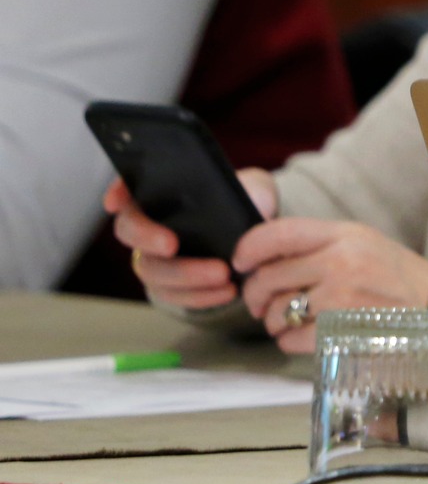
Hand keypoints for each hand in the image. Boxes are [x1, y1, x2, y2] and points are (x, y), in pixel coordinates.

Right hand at [107, 167, 278, 312]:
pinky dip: (200, 297)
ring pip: (152, 271)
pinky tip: (228, 292)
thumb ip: (254, 189)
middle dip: (147, 238)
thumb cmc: (247, 203)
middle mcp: (149, 225)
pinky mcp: (168, 286)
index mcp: (165, 193)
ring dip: (184, 275)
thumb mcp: (255, 188)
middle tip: (172, 246)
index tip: (115, 202)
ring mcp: (154, 258)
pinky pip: (174, 296)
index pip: (129, 186)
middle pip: (129, 231)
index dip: (117, 192)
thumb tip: (252, 202)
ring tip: (222, 274)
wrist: (256, 237)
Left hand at [237, 220, 427, 353]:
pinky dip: (288, 342)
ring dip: (273, 321)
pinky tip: (302, 336)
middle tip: (260, 304)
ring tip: (287, 321)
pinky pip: (290, 340)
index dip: (249, 248)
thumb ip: (318, 244)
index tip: (241, 262)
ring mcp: (340, 299)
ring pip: (276, 312)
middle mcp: (340, 263)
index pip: (279, 233)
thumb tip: (263, 256)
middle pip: (269, 277)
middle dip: (254, 295)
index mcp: (344, 235)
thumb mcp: (362, 243)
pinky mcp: (340, 333)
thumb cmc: (394, 275)